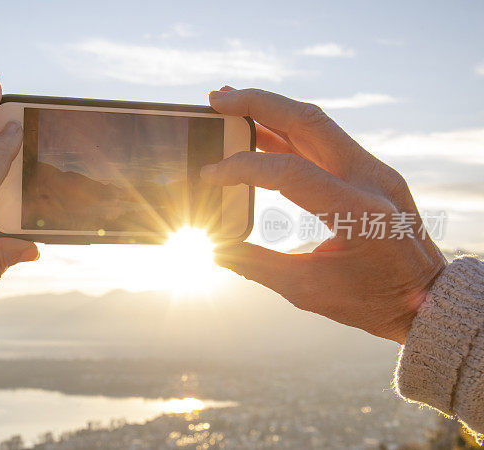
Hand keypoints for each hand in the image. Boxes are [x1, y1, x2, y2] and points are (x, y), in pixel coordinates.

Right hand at [201, 87, 445, 343]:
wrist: (427, 299)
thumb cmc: (370, 300)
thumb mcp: (307, 290)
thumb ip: (255, 265)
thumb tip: (212, 248)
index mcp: (358, 212)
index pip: (289, 171)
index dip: (242, 167)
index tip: (208, 175)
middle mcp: (371, 179)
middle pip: (308, 121)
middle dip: (258, 104)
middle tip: (216, 99)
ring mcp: (374, 170)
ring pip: (316, 123)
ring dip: (271, 110)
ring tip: (228, 104)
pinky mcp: (370, 171)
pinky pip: (323, 140)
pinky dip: (287, 131)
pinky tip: (257, 130)